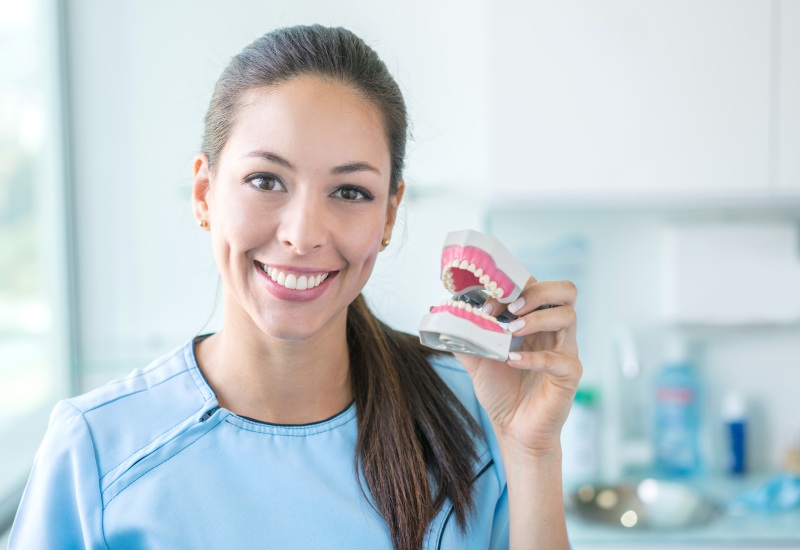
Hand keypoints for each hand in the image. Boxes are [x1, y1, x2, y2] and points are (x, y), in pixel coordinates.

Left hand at [455, 277, 581, 456]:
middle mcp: (554, 331)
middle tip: (511, 308)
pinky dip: (534, 358)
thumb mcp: (477, 360)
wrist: (514, 430)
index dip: (511, 288)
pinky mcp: (569, 374)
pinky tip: (513, 361)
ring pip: (568, 316)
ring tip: (512, 332)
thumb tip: (440, 313)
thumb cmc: (502, 392)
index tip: (487, 306)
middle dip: (537, 292)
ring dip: (537, 319)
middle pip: (564, 291)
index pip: (535, 286)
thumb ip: (464, 336)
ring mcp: (565, 351)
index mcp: (535, 321)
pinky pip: (559, 359)